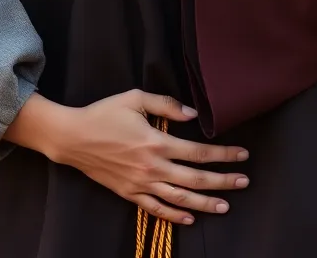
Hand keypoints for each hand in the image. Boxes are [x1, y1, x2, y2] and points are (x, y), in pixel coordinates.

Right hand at [43, 91, 249, 224]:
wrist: (73, 137)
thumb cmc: (104, 113)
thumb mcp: (135, 98)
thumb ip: (166, 105)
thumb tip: (192, 114)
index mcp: (156, 142)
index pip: (198, 152)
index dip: (223, 154)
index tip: (242, 156)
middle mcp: (152, 167)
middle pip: (195, 179)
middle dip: (222, 181)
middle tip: (244, 182)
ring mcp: (140, 184)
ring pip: (180, 199)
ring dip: (205, 204)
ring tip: (225, 206)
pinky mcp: (129, 193)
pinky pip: (156, 209)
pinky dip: (174, 216)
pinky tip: (190, 219)